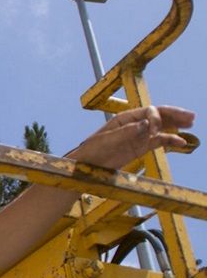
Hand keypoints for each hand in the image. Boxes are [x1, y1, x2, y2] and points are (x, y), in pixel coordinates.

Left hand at [68, 105, 193, 168]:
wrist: (86, 165)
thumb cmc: (92, 150)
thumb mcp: (108, 139)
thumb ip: (127, 131)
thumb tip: (146, 123)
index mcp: (125, 118)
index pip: (149, 112)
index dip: (155, 119)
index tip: (153, 132)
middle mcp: (134, 124)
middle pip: (159, 116)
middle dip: (175, 115)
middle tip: (191, 116)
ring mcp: (139, 136)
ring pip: (161, 127)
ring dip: (175, 125)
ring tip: (190, 124)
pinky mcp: (140, 148)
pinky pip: (159, 142)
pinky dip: (170, 140)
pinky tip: (181, 142)